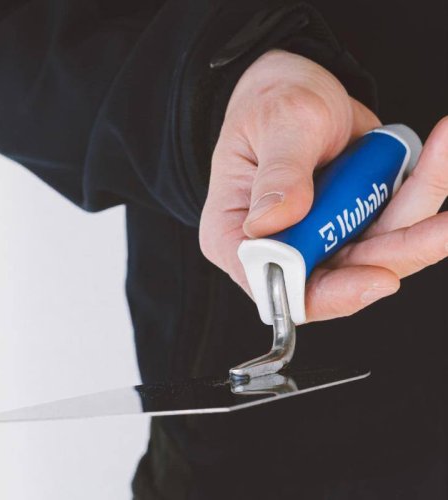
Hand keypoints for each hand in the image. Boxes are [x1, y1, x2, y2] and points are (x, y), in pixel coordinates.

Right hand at [199, 50, 447, 321]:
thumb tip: (271, 222)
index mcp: (234, 235)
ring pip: (378, 251)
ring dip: (422, 223)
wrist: (294, 86)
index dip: (325, 293)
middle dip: (394, 254)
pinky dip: (426, 185)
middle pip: (338, 277)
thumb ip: (279, 173)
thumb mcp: (274, 125)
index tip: (374, 277)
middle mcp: (279, 245)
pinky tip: (440, 149)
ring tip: (442, 160)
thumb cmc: (268, 104)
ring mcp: (320, 237)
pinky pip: (396, 217)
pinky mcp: (353, 221)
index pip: (275, 283)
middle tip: (438, 230)